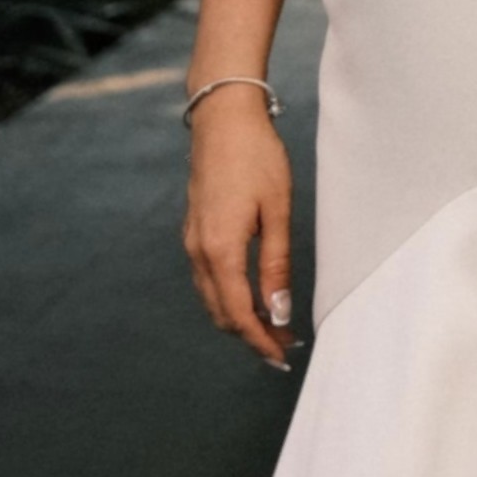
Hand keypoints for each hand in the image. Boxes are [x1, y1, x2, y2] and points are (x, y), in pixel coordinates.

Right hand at [181, 92, 299, 369]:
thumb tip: (278, 311)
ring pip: (212, 298)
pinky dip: (228, 296)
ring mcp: (192, 241)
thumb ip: (275, 264)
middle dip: (251, 335)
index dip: (260, 341)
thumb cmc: (257, 158)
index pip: (238, 313)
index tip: (282, 357)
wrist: (223, 118)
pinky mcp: (194, 230)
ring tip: (273, 327)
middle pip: (221, 313)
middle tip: (284, 347)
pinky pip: (207, 278)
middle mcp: (199, 251)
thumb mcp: (276, 210)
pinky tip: (251, 295)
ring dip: (239, 317)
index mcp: (220, 249)